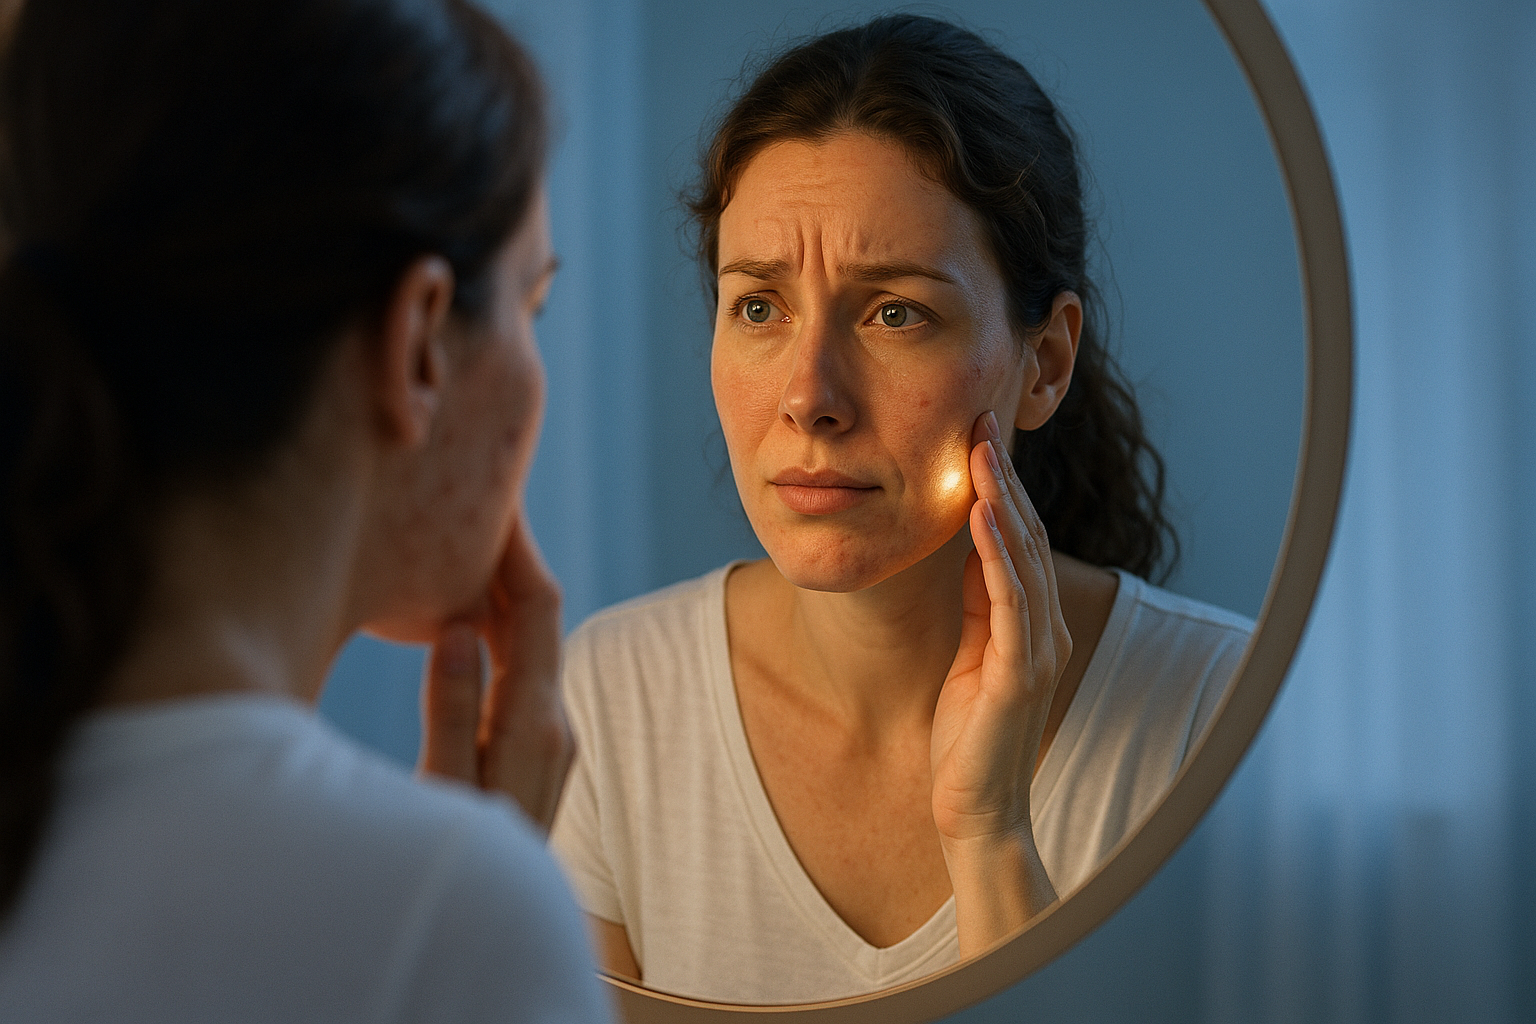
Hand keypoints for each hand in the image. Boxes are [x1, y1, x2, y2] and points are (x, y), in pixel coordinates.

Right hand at [418, 515, 573, 833]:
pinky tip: (462, 617)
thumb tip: (457, 629)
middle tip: (478, 501)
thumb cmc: (463, 860)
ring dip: (500, 591)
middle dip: (510, 557)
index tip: (497, 495)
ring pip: (528, 640)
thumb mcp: (448, 789)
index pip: (536, 608)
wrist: (499, 924)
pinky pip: (517, 667)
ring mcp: (547, 735)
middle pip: (538, 614)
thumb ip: (454, 710)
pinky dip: (494, 629)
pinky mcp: (530, 748)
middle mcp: (554, 720)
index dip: (517, 549)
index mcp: (537, 720)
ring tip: (464, 543)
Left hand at [930, 411, 1068, 948]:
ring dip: (1000, 500)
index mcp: (1030, 621)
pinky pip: (1010, 600)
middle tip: (981, 417)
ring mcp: (1038, 649)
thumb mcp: (969, 651)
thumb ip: (975, 601)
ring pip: (1021, 557)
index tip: (976, 433)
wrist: (973, 808)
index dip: (999, 484)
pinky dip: (998, 554)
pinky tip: (983, 515)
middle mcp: (1044, 626)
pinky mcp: (1022, 673)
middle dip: (1001, 475)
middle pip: (1025, 533)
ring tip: (979, 450)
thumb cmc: (965, 734)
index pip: (1017, 536)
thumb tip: (968, 544)